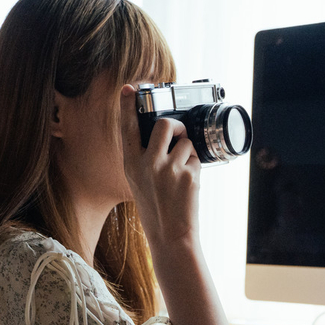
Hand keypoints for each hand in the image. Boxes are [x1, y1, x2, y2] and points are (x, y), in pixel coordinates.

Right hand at [120, 84, 201, 253]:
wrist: (170, 236)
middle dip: (177, 125)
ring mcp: (168, 169)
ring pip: (186, 141)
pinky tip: (188, 183)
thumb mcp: (139, 181)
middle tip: (179, 136)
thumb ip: (144, 157)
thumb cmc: (156, 209)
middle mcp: (147, 164)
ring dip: (189, 151)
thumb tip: (164, 133)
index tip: (130, 88)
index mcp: (131, 164)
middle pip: (165, 124)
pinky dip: (196, 165)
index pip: (127, 128)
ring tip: (183, 171)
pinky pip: (196, 157)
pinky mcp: (188, 176)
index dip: (128, 106)